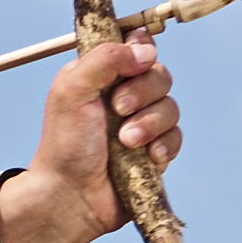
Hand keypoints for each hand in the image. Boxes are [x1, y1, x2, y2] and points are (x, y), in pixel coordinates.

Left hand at [0, 39, 181, 242]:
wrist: (70, 196)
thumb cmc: (65, 145)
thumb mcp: (71, 91)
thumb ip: (103, 59)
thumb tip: (144, 49)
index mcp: (100, 75)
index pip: (135, 46)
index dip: (141, 50)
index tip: (135, 62)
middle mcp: (123, 95)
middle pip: (159, 72)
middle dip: (143, 91)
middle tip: (117, 110)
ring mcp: (141, 123)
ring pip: (170, 105)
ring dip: (150, 123)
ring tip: (125, 142)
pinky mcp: (154, 150)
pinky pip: (176, 136)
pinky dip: (163, 145)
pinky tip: (147, 157)